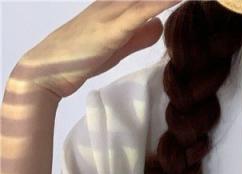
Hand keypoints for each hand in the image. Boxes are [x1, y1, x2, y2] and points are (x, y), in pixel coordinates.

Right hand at [13, 0, 181, 99]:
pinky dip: (161, 3)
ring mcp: (111, 13)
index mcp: (113, 3)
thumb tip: (159, 26)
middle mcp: (112, 2)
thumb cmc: (81, 56)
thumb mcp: (119, 44)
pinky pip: (141, 12)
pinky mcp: (112, 30)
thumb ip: (139, 35)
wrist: (50, 68)